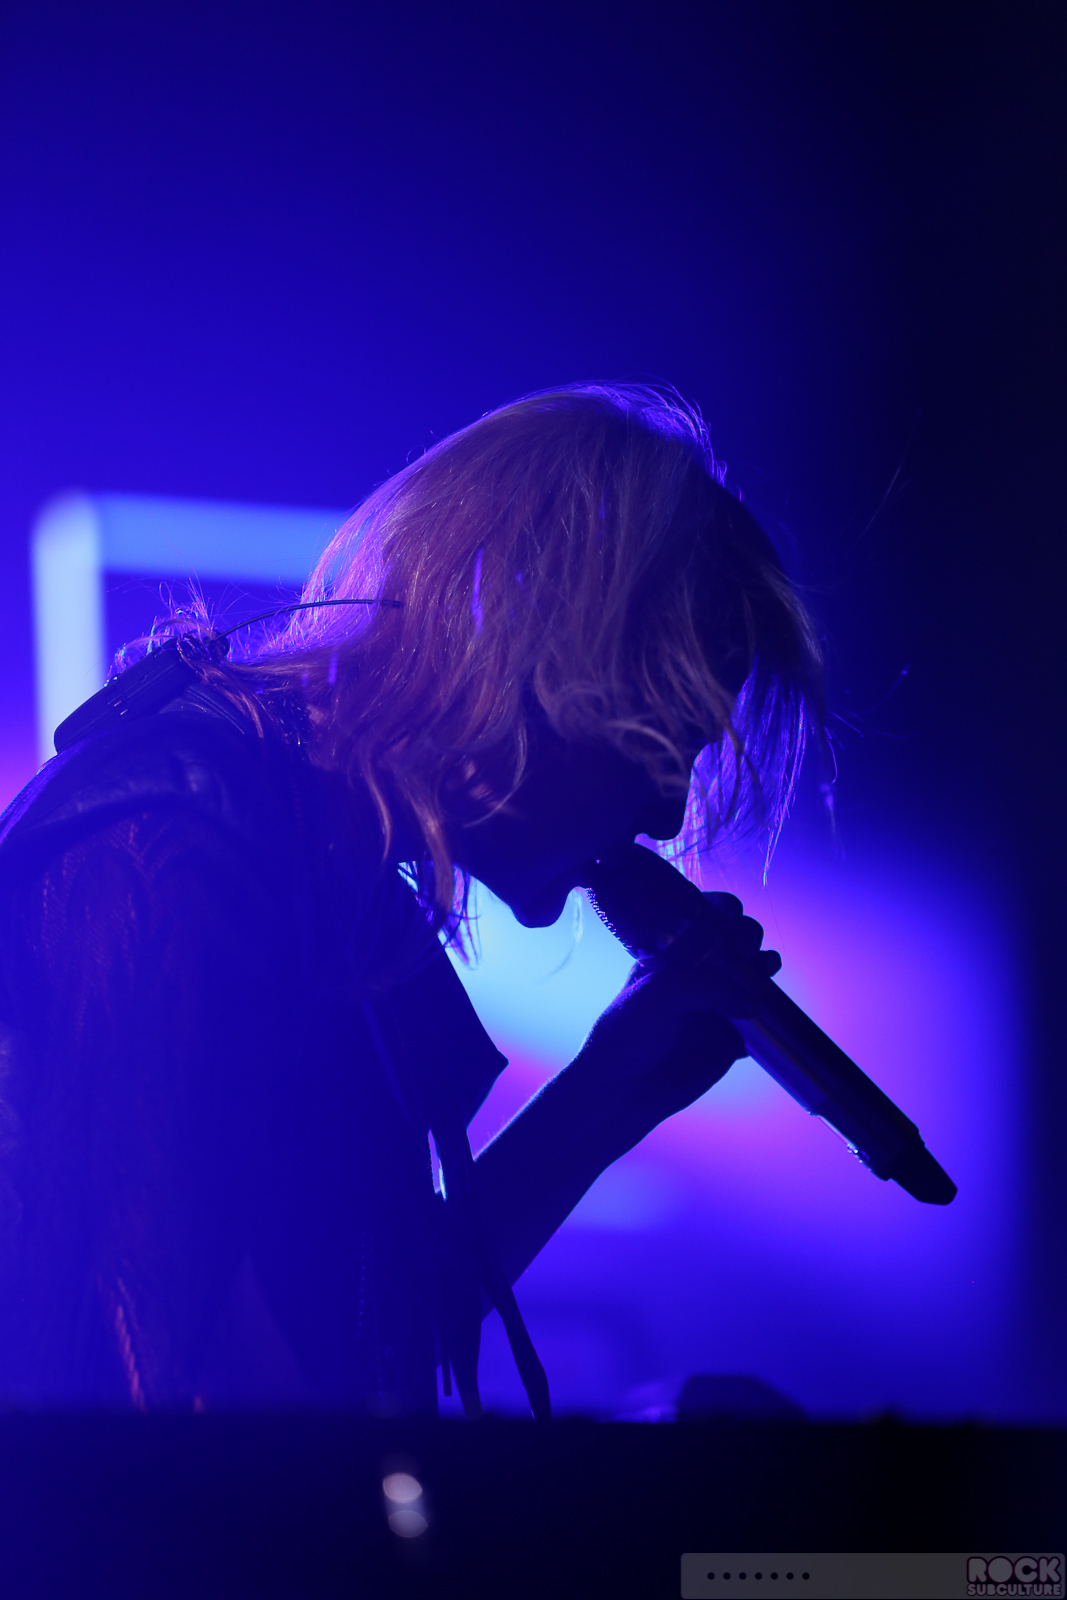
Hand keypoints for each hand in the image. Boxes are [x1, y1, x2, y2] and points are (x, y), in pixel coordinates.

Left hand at [572, 893, 780, 1139]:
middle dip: (748, 938)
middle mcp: (695, 976)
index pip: (703, 920)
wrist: (625, 1087)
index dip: (723, 911)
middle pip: (736, 944)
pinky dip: (769, 1015)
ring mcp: (714, 1006)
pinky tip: (763, 1011)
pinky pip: (760, 1023)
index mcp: (670, 955)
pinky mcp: (730, 1039)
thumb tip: (754, 1002)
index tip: (731, 916)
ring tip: (763, 970)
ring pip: (753, 979)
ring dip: (764, 969)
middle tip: (746, 949)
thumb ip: (710, 987)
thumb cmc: (629, 1031)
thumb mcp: (664, 992)